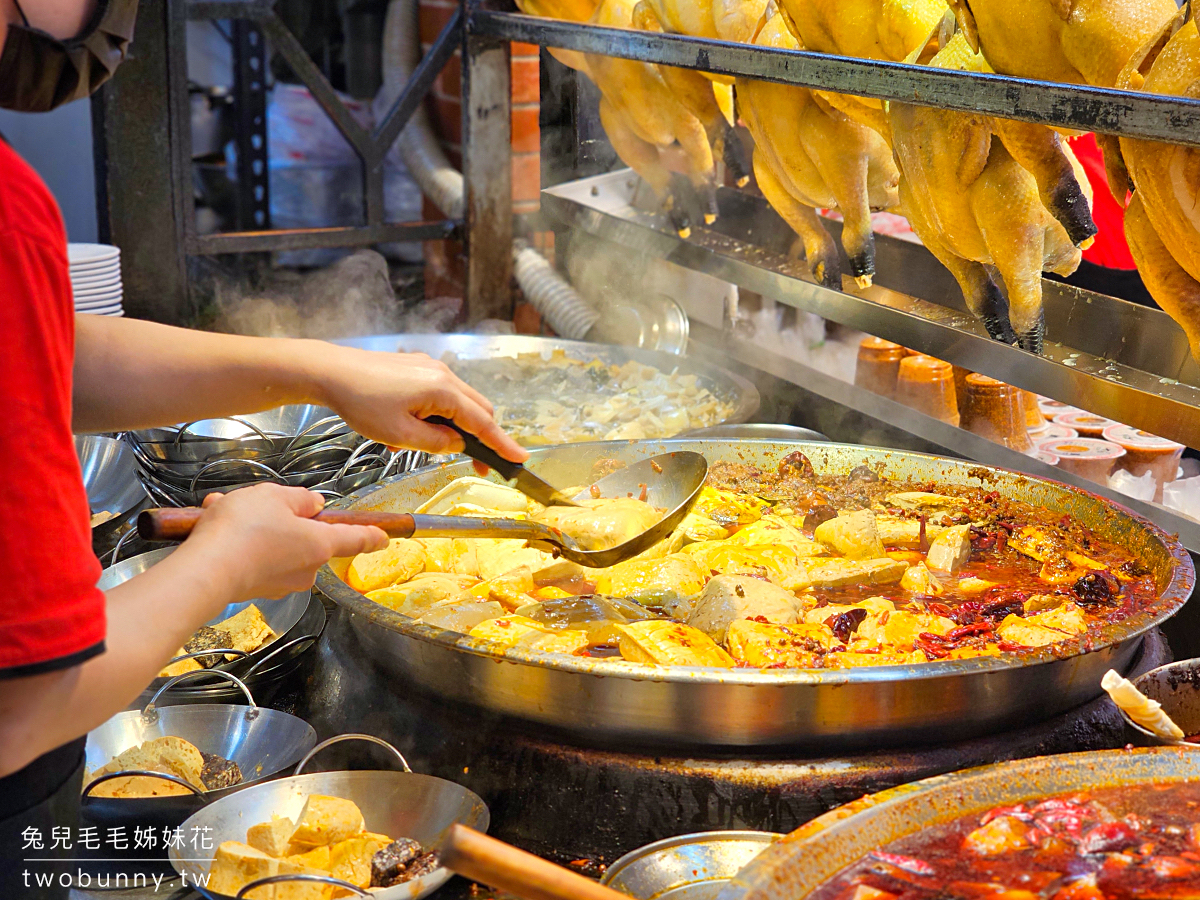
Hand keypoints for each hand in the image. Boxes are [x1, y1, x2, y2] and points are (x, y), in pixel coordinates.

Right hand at [180, 484, 388, 599]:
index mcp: (320, 544)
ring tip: (226, 512)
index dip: (372, 535)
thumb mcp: (274, 496)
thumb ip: (299, 499)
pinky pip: (253, 557)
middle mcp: (306, 569)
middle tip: (257, 503)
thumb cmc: (243, 530)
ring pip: (275, 545)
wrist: (204, 570)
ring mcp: (281, 582)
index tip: (384, 536)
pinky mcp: (256, 588)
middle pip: (307, 538)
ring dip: (253, 527)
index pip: (356, 539)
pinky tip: (213, 528)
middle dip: (282, 518)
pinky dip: (237, 542)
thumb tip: (313, 505)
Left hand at [310, 347, 528, 474]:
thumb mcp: (400, 435)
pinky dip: (441, 413)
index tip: (520, 459)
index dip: (502, 444)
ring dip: (456, 426)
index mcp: (443, 390)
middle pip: (478, 409)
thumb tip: (458, 445)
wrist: (331, 371)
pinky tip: (416, 426)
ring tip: (426, 443)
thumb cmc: (361, 403)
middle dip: (482, 438)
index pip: (482, 423)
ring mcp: (431, 367)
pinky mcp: (418, 367)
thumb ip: (436, 443)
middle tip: (476, 466)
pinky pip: (442, 393)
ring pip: (460, 402)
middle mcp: (443, 374)